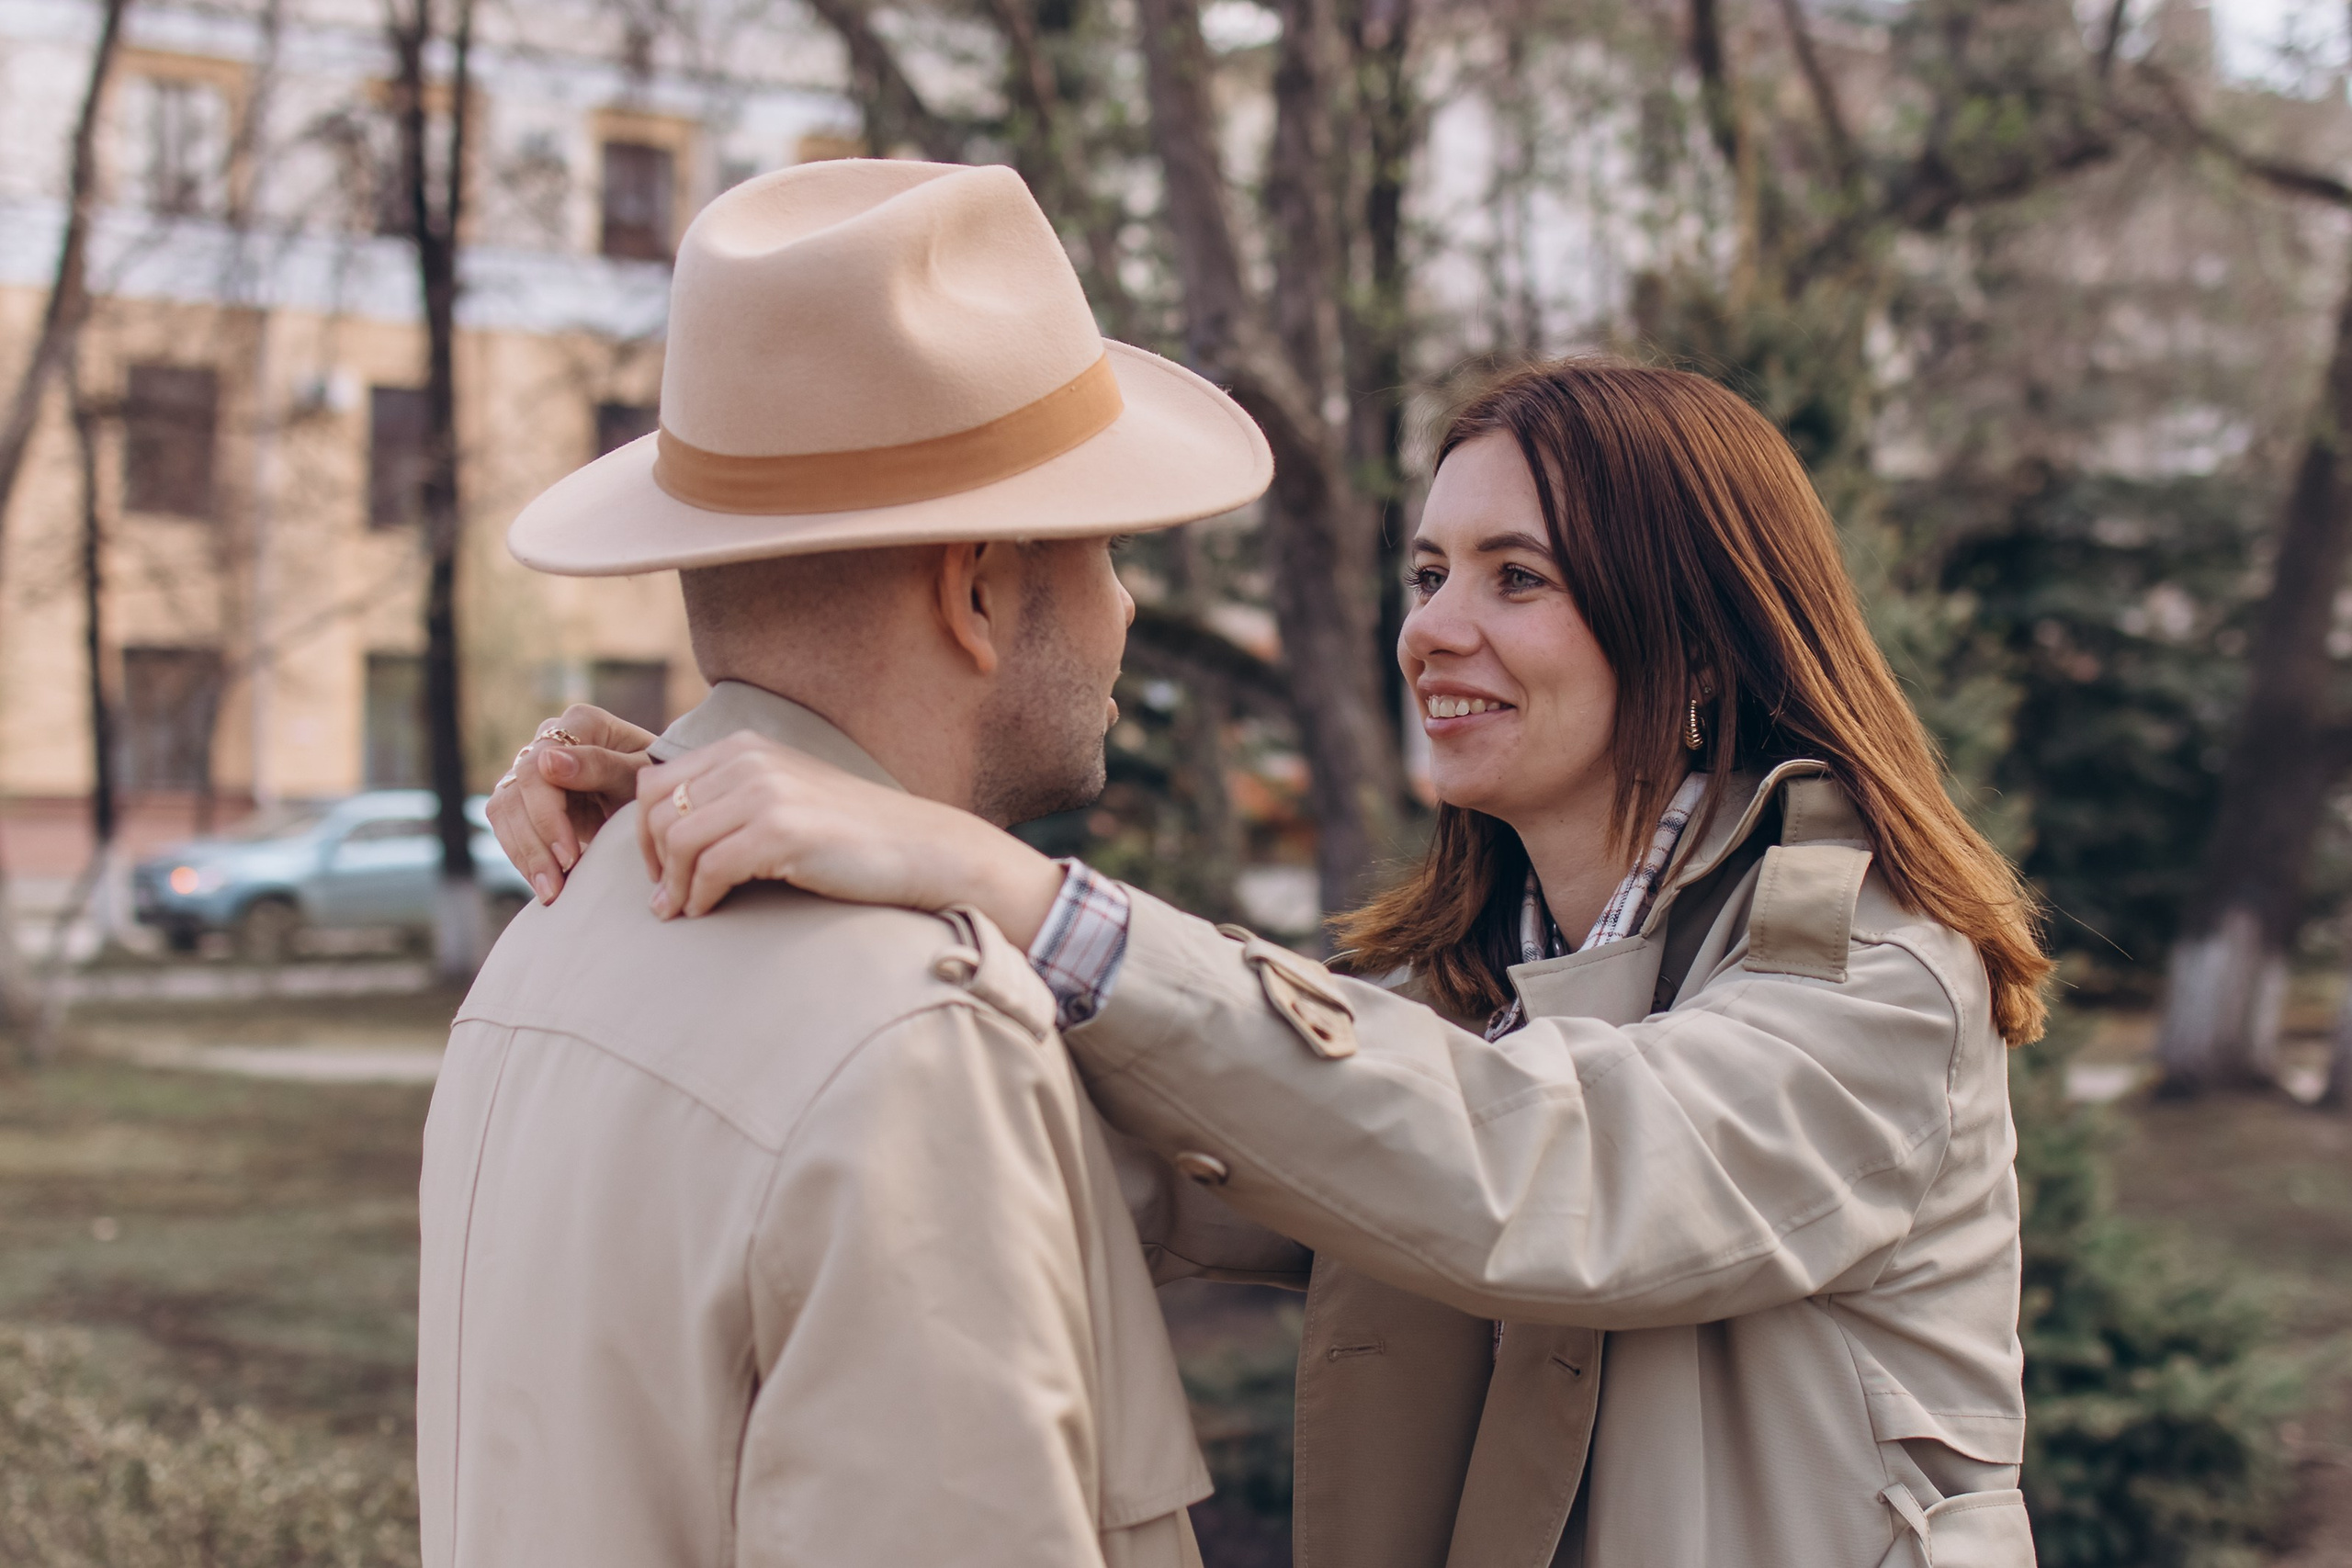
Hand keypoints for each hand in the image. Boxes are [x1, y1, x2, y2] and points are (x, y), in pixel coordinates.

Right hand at [488, 703, 659, 902]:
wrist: (660, 798)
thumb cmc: (658, 781)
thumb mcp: (642, 776)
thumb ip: (602, 766)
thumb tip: (548, 762)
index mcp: (580, 724)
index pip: (539, 769)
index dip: (547, 817)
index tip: (569, 857)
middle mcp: (549, 740)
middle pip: (516, 792)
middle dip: (534, 844)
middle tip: (555, 886)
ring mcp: (533, 768)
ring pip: (504, 810)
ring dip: (525, 855)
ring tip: (551, 893)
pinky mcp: (527, 798)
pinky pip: (508, 827)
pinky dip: (524, 858)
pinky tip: (546, 885)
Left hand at [635, 732, 1066, 945]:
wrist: (920, 849)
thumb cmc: (850, 837)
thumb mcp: (785, 799)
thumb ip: (732, 801)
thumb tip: (665, 836)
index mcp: (745, 748)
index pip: (656, 783)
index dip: (644, 833)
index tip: (659, 871)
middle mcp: (750, 760)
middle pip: (657, 812)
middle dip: (650, 861)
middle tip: (664, 900)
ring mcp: (766, 792)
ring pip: (678, 840)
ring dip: (673, 885)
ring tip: (682, 912)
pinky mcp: (781, 829)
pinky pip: (710, 867)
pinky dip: (698, 896)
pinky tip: (707, 911)